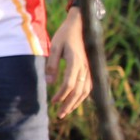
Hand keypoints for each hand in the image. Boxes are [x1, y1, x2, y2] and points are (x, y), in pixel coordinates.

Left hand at [48, 6, 92, 120]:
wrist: (81, 25)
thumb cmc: (65, 35)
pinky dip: (83, 96)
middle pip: (79, 91)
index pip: (69, 84)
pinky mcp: (91, 68)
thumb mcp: (54, 46)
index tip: (52, 101)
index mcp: (75, 61)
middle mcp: (85, 67)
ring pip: (86, 91)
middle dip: (69, 105)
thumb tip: (48, 83)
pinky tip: (76, 101)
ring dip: (76, 103)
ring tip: (67, 111)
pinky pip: (89, 86)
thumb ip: (51, 64)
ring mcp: (90, 68)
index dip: (61, 95)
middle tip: (60, 115)